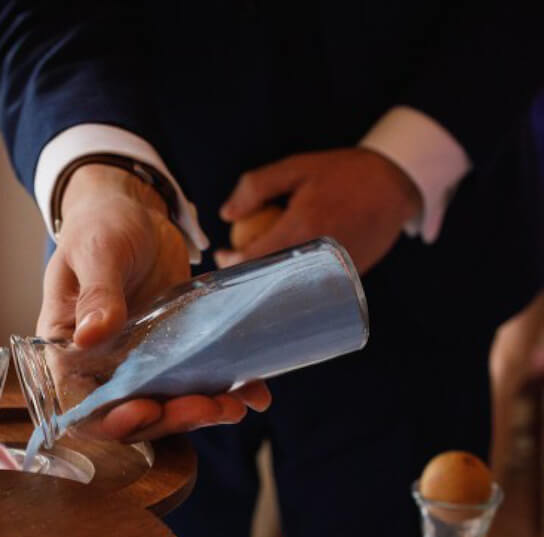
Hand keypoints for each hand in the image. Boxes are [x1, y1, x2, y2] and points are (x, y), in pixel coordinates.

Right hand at [43, 163, 268, 440]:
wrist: (133, 212)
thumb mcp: (96, 251)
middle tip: (208, 406)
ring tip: (236, 405)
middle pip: (131, 415)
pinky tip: (253, 394)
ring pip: (167, 407)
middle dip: (170, 419)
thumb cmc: (100, 226)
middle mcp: (102, 368)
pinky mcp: (174, 355)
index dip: (114, 419)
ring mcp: (140, 365)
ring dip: (201, 413)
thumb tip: (91, 334)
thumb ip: (97, 292)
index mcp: (69, 352)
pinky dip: (227, 392)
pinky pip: (195, 384)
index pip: (83, 404)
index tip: (148, 408)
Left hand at [214, 148, 422, 274]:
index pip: (252, 258)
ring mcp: (334, 270)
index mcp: (301, 228)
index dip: (231, 261)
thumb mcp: (298, 167)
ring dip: (273, 275)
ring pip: (290, 283)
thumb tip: (226, 214)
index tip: (222, 255)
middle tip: (237, 262)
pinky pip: (313, 281)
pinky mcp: (348, 278)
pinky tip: (294, 260)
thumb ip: (256, 187)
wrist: (399, 182)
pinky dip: (298, 273)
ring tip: (265, 260)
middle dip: (248, 272)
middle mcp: (317, 255)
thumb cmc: (345, 173)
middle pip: (267, 276)